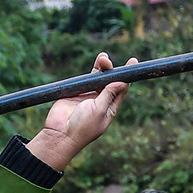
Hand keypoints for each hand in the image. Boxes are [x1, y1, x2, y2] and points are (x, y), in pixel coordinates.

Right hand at [26, 52, 133, 172]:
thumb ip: (109, 95)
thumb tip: (122, 82)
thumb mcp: (99, 111)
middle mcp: (101, 102)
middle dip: (111, 70)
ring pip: (98, 78)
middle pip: (110, 81)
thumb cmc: (82, 127)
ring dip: (102, 68)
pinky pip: (85, 79)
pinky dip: (92, 70)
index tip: (132, 62)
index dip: (127, 76)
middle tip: (108, 62)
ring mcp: (88, 97)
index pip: (121, 90)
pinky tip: (97, 62)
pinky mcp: (76, 93)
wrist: (60, 134)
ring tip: (103, 58)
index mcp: (110, 109)